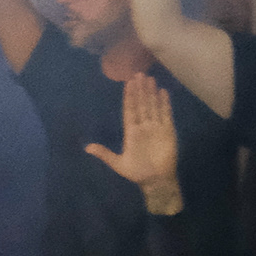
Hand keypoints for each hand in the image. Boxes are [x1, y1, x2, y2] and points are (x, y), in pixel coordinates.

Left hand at [83, 67, 181, 201]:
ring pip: (153, 106)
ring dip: (151, 93)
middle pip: (142, 104)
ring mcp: (156, 127)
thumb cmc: (137, 173)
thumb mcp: (118, 164)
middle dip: (140, 90)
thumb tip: (87, 148)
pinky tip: (163, 92)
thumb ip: (105, 154)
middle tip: (139, 74)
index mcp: (131, 131)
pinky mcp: (168, 131)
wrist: (156, 181)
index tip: (128, 83)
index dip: (129, 97)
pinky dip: (165, 103)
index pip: (129, 109)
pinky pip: (166, 114)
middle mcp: (143, 126)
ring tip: (150, 78)